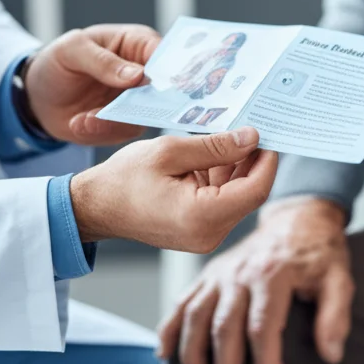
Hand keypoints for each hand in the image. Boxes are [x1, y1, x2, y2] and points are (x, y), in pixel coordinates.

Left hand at [24, 24, 160, 144]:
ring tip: (85, 118)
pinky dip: (100, 130)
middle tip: (117, 109)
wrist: (39, 96)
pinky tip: (79, 123)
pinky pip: (122, 132)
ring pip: (144, 116)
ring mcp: (137, 102)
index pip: (165, 54)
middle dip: (144, 103)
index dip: (169, 69)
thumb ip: (103, 61)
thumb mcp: (72, 50)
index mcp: (137, 45)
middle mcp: (145, 75)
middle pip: (163, 90)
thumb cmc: (58, 61)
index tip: (157, 84)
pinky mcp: (125, 125)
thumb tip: (138, 75)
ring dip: (114, 120)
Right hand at [70, 127, 277, 251]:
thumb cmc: (124, 179)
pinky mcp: (199, 231)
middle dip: (252, 160)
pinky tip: (210, 156)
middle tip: (248, 127)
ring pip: (237, 196)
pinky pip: (222, 202)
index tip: (267, 133)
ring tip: (222, 137)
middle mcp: (208, 234)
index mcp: (202, 216)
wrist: (96, 207)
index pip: (256, 189)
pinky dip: (221, 178)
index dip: (267, 160)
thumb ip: (215, 146)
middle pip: (249, 193)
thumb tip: (251, 138)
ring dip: (235, 167)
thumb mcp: (170, 151)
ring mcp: (205, 236)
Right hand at [157, 196, 351, 363]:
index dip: (267, 362)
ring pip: (196, 315)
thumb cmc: (319, 252)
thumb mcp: (339, 278)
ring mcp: (220, 272)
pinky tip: (165, 353)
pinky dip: (170, 327)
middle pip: (224, 326)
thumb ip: (335, 316)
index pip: (262, 326)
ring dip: (192, 352)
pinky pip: (182, 301)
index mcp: (272, 274)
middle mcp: (240, 272)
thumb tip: (330, 355)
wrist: (297, 217)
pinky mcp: (209, 273)